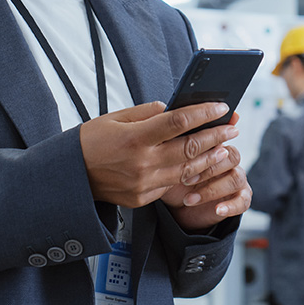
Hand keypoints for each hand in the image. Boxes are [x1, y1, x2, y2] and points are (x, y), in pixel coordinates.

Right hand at [79, 100, 236, 208]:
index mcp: (135, 138)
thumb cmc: (91, 142)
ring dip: (210, 157)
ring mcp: (144, 184)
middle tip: (232, 127)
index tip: (220, 107)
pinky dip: (191, 174)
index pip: (178, 122)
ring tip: (226, 147)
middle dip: (215, 136)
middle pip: (190, 148)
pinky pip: (173, 185)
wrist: (71, 176)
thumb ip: (146, 112)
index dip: (203, 114)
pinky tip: (202, 164)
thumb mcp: (114, 117)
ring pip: (188, 170)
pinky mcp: (144, 198)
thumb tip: (173, 108)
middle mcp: (142, 163)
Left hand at [160, 126, 251, 230]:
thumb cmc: (172, 176)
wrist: (177, 205)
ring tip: (190, 198)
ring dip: (213, 188)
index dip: (208, 143)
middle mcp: (227, 159)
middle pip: (232, 155)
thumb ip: (172, 142)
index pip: (221, 135)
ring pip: (236, 177)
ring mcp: (235, 178)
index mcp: (213, 145)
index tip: (186, 154)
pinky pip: (243, 201)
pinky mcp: (239, 198)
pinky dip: (231, 206)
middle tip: (185, 179)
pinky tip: (217, 209)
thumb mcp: (168, 159)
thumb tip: (165, 118)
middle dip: (208, 168)